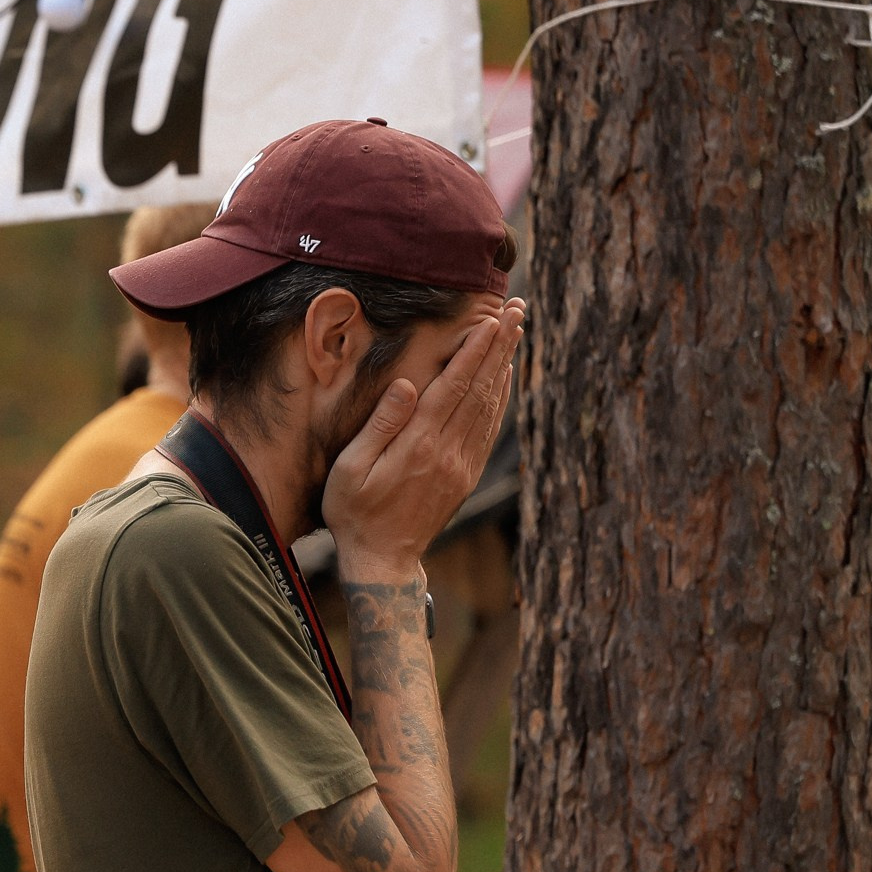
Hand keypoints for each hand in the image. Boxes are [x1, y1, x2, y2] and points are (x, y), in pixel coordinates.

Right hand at [322, 298, 524, 579]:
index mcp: (419, 445)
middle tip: (519, 312)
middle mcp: (448, 452)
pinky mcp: (466, 475)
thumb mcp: (351, 469)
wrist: (382, 560)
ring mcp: (462, 464)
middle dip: (500, 348)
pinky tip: (504, 379)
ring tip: (518, 333)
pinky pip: (489, 429)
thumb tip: (405, 384)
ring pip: (490, 406)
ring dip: (505, 366)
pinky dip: (500, 399)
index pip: (454, 388)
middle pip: (480, 390)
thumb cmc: (354, 512)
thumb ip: (380, 425)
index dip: (475, 352)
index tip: (493, 321)